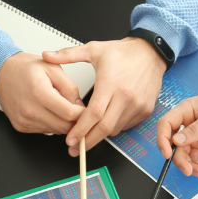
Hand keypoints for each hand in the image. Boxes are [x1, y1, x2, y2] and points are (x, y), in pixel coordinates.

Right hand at [0, 52, 86, 134]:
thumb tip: (80, 106)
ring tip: (62, 109)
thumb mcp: (53, 68)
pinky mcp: (21, 127)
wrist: (1, 72)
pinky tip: (49, 112)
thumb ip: (70, 88)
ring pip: (55, 132)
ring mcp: (24, 120)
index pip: (69, 114)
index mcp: (39, 93)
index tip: (87, 111)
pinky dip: (51, 124)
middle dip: (76, 122)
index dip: (83, 114)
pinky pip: (44, 131)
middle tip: (79, 112)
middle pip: (64, 127)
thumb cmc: (25, 68)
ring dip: (63, 124)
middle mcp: (30, 110)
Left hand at [45, 37, 165, 155]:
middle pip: (104, 128)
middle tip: (76, 149)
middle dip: (88, 141)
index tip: (70, 139)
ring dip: (101, 134)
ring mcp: (137, 105)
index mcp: (111, 83)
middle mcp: (125, 97)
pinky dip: (115, 127)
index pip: (93, 114)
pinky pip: (126, 126)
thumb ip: (68, 55)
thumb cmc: (123, 52)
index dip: (80, 129)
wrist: (150, 53)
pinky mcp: (145, 110)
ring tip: (90, 133)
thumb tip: (47, 55)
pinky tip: (107, 121)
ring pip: (115, 129)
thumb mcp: (93, 49)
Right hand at [154, 90, 197, 176]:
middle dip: (179, 159)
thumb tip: (177, 140)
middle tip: (188, 169)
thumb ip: (196, 129)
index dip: (163, 139)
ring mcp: (194, 135)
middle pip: (174, 144)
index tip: (167, 154)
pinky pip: (195, 157)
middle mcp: (187, 123)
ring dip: (190, 165)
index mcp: (186, 110)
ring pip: (184, 154)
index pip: (166, 124)